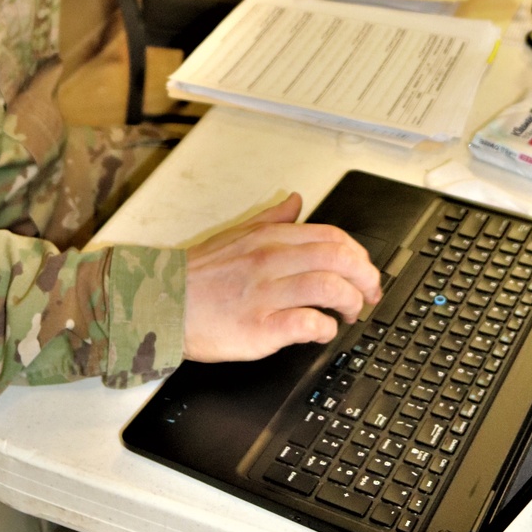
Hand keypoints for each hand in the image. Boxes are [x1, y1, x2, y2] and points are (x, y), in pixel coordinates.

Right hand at [183, 193, 381, 362]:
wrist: (161, 303)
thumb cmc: (199, 276)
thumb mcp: (237, 234)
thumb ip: (271, 218)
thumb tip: (296, 200)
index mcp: (269, 238)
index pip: (332, 237)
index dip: (359, 255)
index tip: (364, 271)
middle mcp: (271, 261)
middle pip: (338, 259)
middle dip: (365, 278)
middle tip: (369, 295)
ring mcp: (265, 294)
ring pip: (328, 288)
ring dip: (350, 303)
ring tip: (350, 314)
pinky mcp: (259, 328)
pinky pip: (306, 323)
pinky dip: (324, 328)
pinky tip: (323, 331)